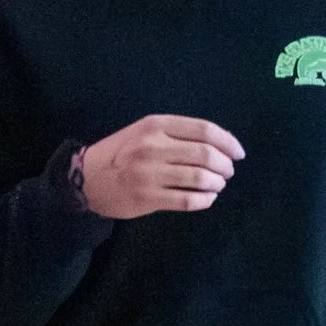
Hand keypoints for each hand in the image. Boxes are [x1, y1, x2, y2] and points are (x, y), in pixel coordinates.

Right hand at [78, 115, 242, 218]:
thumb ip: (177, 134)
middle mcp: (153, 146)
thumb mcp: (144, 132)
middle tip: (227, 172)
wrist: (87, 179)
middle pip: (206, 154)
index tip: (238, 153)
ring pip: (200, 178)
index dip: (228, 142)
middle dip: (225, 165)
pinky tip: (207, 198)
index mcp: (156, 125)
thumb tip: (220, 145)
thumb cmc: (121, 153)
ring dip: (217, 183)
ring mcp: (150, 173)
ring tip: (217, 185)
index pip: (204, 130)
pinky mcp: (148, 198)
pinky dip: (205, 200)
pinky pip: (188, 200)